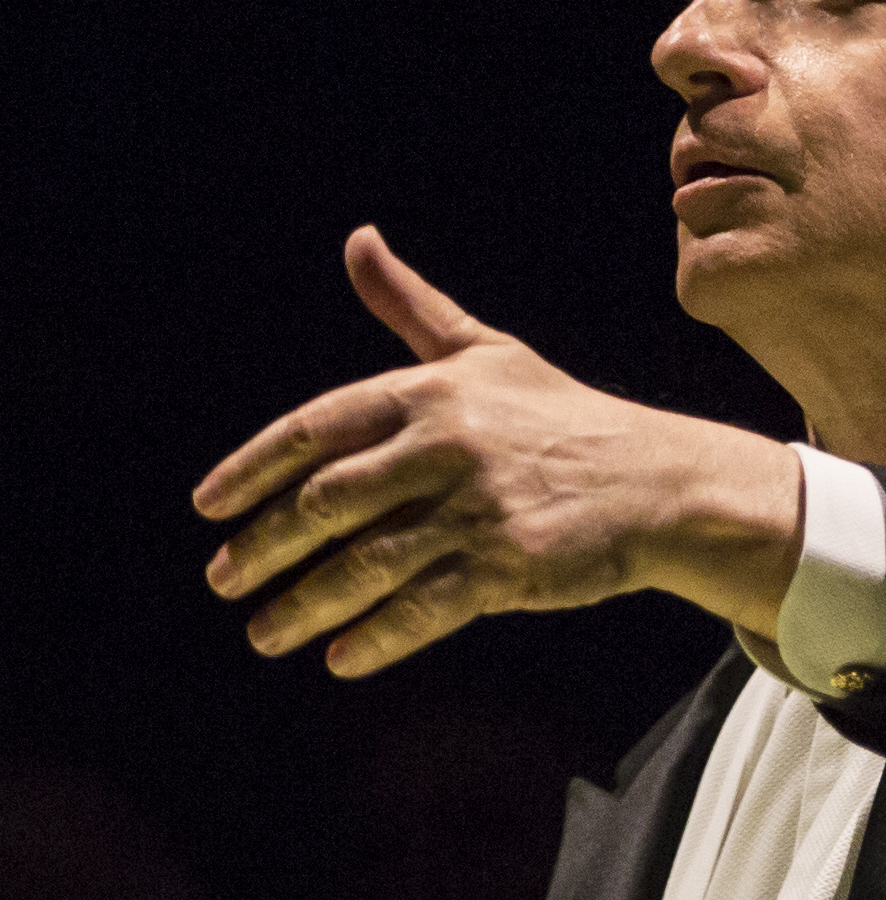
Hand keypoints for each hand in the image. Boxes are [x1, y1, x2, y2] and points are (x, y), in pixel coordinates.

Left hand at [193, 226, 803, 675]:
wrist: (661, 482)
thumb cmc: (567, 417)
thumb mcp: (487, 353)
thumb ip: (411, 307)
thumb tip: (358, 241)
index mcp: (431, 393)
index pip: (315, 430)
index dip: (253, 470)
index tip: (210, 508)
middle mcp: (448, 446)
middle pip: (328, 503)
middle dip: (266, 547)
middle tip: (223, 579)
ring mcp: (479, 509)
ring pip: (366, 564)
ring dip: (304, 605)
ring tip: (264, 634)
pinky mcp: (509, 566)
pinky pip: (423, 608)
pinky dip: (376, 637)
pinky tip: (340, 658)